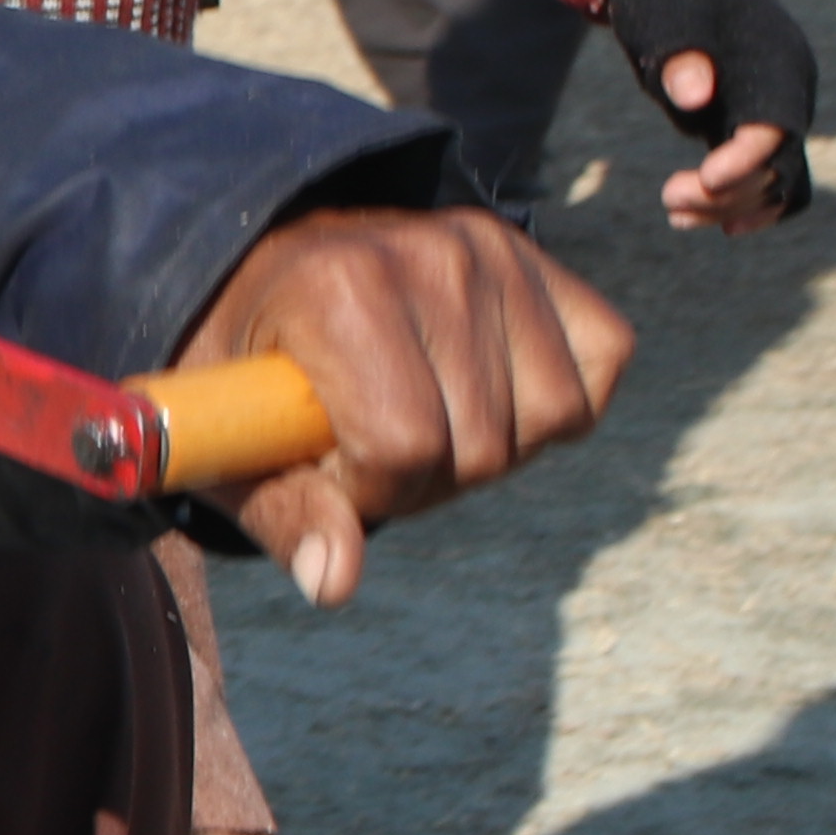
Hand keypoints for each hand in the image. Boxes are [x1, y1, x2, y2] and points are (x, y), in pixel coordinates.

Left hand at [174, 209, 634, 608]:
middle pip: (482, 444)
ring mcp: (491, 251)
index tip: (332, 467)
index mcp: (338, 288)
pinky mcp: (537, 260)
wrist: (267, 272)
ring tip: (423, 416)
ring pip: (550, 416)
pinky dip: (554, 406)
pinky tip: (485, 393)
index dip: (371, 490)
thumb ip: (287, 514)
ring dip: (491, 448)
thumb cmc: (248, 369)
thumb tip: (334, 583)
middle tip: (373, 443)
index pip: (406, 445)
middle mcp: (429, 254)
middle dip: (425, 479)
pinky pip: (599, 366)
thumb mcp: (236, 443)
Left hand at [595, 0, 817, 231]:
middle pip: (779, 163)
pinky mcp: (762, 124)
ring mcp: (781, 108)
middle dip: (728, 191)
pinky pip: (771, 175)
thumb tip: (694, 96)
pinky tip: (712, 223)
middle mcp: (791, 89)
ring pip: (775, 179)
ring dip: (729, 204)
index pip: (776, 125)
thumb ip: (681, 58)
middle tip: (668, 198)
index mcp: (776, 60)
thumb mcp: (668, 19)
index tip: (704, 180)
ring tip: (674, 211)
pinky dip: (746, 201)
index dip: (746, 160)